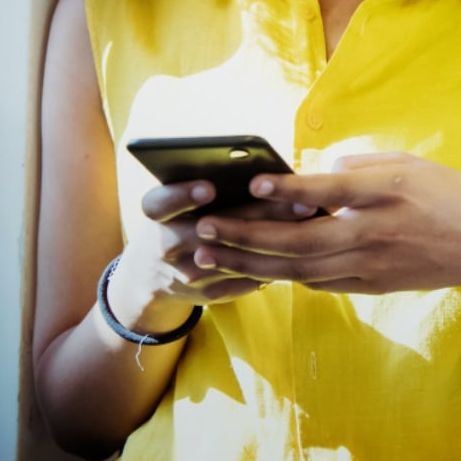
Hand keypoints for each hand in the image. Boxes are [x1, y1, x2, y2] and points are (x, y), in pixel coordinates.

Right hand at [108, 178, 318, 330]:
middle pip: (208, 231)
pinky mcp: (206, 294)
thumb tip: (262, 166)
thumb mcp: (179, 200)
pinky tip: (303, 247)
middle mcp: (165, 246)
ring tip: (308, 223)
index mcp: (156, 215)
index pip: (160, 204)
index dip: (182, 196)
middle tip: (298, 200)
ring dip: (272, 241)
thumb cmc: (179, 217)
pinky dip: (271, 264)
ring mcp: (185, 275)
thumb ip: (209, 184)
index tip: (210, 187)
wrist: (152, 274)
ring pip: (232, 259)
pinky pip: (242, 280)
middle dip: (256, 215)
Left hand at [192, 152, 460, 293]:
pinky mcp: (371, 286)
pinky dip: (283, 275)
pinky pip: (319, 282)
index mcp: (385, 194)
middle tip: (204, 229)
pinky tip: (254, 268)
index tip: (252, 181)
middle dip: (246, 237)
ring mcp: (372, 266)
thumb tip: (313, 176)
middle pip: (299, 241)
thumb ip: (356, 167)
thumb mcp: (408, 164)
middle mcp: (374, 233)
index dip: (288, 188)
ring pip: (300, 269)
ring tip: (212, 255)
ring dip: (252, 263)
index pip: (328, 191)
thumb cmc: (450, 195)